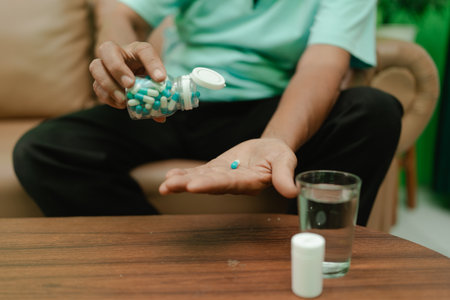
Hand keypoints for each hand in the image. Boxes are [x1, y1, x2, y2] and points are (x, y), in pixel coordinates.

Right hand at [89, 41, 166, 121]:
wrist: (132, 70)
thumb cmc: (146, 73)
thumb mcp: (155, 79)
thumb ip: (158, 95)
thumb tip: (160, 117)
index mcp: (136, 49)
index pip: (144, 50)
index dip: (153, 64)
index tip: (161, 79)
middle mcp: (117, 52)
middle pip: (107, 49)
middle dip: (117, 68)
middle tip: (130, 84)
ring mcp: (104, 64)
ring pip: (95, 66)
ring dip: (108, 84)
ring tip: (123, 99)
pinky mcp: (98, 79)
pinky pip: (96, 86)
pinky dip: (106, 97)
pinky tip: (120, 104)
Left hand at [159, 138, 298, 197]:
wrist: (270, 149)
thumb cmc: (279, 155)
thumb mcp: (286, 161)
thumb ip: (285, 176)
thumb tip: (293, 192)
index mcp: (249, 182)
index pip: (228, 184)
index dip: (211, 184)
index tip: (194, 186)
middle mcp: (233, 183)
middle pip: (209, 184)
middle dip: (189, 184)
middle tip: (170, 187)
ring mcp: (223, 177)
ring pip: (201, 179)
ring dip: (182, 182)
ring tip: (165, 184)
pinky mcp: (217, 169)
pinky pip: (200, 171)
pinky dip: (185, 173)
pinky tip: (169, 175)